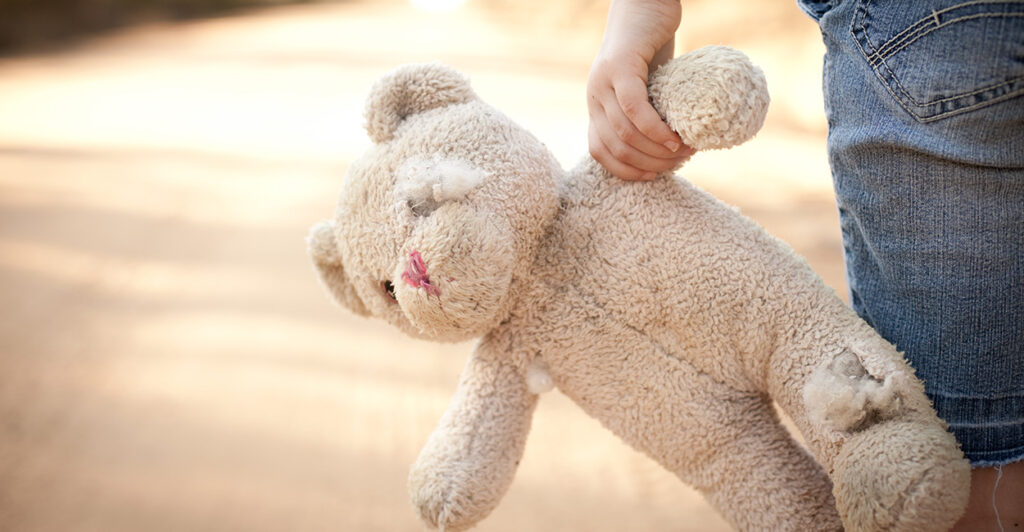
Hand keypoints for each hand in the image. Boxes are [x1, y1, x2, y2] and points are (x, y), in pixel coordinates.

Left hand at [587, 0, 693, 180]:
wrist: (647, 1)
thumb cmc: (653, 45)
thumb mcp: (648, 87)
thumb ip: (649, 113)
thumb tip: (669, 150)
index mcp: (597, 106)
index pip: (600, 152)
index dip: (627, 171)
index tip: (654, 176)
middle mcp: (594, 96)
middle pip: (615, 147)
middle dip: (648, 164)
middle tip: (679, 162)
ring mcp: (602, 82)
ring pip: (624, 132)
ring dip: (655, 151)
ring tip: (682, 152)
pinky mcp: (619, 67)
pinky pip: (633, 109)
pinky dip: (654, 130)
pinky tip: (672, 138)